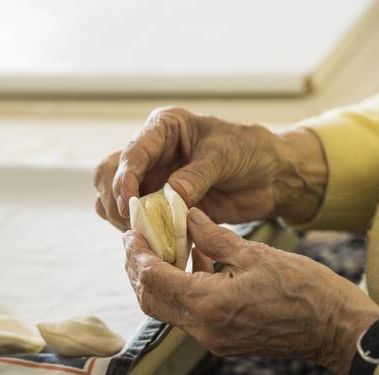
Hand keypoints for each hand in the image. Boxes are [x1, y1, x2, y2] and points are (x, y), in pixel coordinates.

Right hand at [94, 107, 326, 230]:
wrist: (270, 176)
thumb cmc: (249, 152)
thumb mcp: (225, 156)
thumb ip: (197, 175)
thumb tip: (169, 196)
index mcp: (163, 129)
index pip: (132, 152)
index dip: (125, 178)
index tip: (129, 203)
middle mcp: (152, 154)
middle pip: (108, 174)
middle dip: (114, 198)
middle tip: (132, 222)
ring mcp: (153, 180)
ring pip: (113, 199)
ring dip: (122, 218)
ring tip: (144, 233)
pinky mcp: (160, 205)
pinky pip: (136, 220)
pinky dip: (139, 232)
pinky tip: (154, 240)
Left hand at [122, 208, 378, 374]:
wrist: (336, 329)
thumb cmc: (304, 290)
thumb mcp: (255, 253)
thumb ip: (213, 236)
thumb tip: (188, 216)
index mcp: (210, 304)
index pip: (153, 279)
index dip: (137, 255)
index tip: (131, 233)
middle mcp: (204, 328)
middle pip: (151, 300)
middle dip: (138, 269)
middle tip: (137, 241)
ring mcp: (213, 339)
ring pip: (167, 309)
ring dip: (158, 279)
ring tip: (161, 247)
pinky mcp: (223, 340)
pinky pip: (189, 314)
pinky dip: (182, 289)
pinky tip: (194, 262)